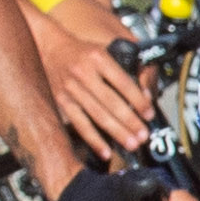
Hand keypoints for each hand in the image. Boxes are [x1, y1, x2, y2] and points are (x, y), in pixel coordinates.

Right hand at [45, 34, 156, 161]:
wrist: (50, 49)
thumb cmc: (84, 53)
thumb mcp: (106, 50)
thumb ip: (128, 68)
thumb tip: (146, 94)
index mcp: (98, 58)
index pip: (122, 82)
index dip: (138, 100)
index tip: (149, 114)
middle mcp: (83, 73)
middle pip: (110, 101)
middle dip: (130, 121)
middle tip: (144, 135)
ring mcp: (70, 89)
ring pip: (97, 115)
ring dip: (116, 132)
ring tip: (132, 144)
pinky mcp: (61, 102)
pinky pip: (80, 124)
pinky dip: (93, 140)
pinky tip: (106, 152)